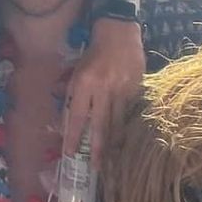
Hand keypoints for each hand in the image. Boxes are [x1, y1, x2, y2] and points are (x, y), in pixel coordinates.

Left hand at [63, 16, 145, 168]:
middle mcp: (104, 89)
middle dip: (98, 149)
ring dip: (113, 142)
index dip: (74, 137)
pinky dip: (124, 125)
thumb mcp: (76, 72)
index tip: (71, 154)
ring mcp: (123, 90)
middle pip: (100, 125)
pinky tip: (122, 138)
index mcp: (85, 83)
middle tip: (96, 168)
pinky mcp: (137, 89)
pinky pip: (129, 112)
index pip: (78, 116)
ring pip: (117, 122)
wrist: (119, 33)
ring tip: (110, 159)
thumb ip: (71, 95)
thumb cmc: (93, 53)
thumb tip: (64, 121)